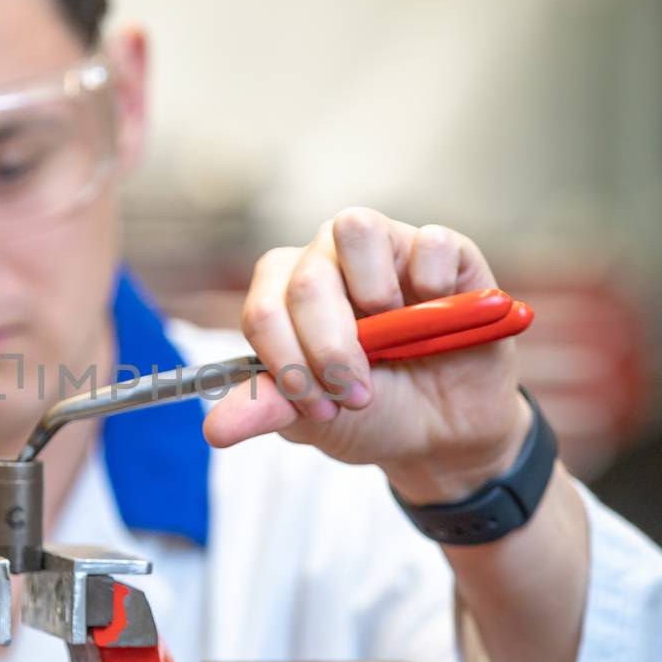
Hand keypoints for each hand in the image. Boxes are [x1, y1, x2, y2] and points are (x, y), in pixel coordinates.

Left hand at [203, 208, 530, 502]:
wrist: (446, 435)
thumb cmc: (373, 414)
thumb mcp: (316, 421)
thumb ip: (268, 411)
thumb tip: (215, 430)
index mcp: (285, 295)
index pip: (263, 311)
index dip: (287, 363)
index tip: (320, 407)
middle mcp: (328, 260)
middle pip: (306, 278)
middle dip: (329, 349)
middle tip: (359, 393)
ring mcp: (386, 249)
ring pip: (353, 227)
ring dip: (371, 291)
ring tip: (396, 335)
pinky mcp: (446, 253)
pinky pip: (430, 241)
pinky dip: (432, 282)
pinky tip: (438, 314)